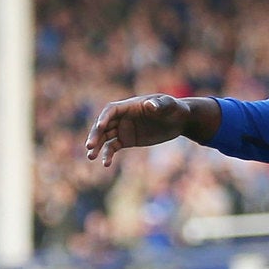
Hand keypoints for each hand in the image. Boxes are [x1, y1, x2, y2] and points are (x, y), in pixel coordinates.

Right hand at [82, 95, 198, 166]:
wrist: (179, 120)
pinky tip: (105, 164)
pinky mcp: (127, 140)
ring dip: (97, 146)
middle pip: (104, 124)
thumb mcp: (170, 105)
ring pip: (105, 137)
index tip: (99, 127)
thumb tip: (149, 105)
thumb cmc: (175, 109)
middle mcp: (123, 116)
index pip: (111, 110)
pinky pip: (113, 147)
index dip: (103, 118)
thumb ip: (159, 105)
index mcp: (130, 106)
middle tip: (89, 146)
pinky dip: (107, 155)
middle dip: (96, 135)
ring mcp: (124, 128)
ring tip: (91, 157)